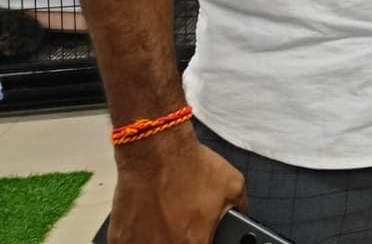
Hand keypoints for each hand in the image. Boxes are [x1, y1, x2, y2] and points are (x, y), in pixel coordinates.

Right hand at [108, 127, 245, 243]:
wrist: (157, 151)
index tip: (201, 236)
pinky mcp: (118, 239)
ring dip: (157, 239)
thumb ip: (239, 208)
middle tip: (181, 227)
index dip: (204, 242)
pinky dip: (138, 237)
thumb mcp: (233, 185)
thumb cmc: (191, 167)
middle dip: (180, 240)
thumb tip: (240, 215)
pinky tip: (145, 221)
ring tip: (162, 223)